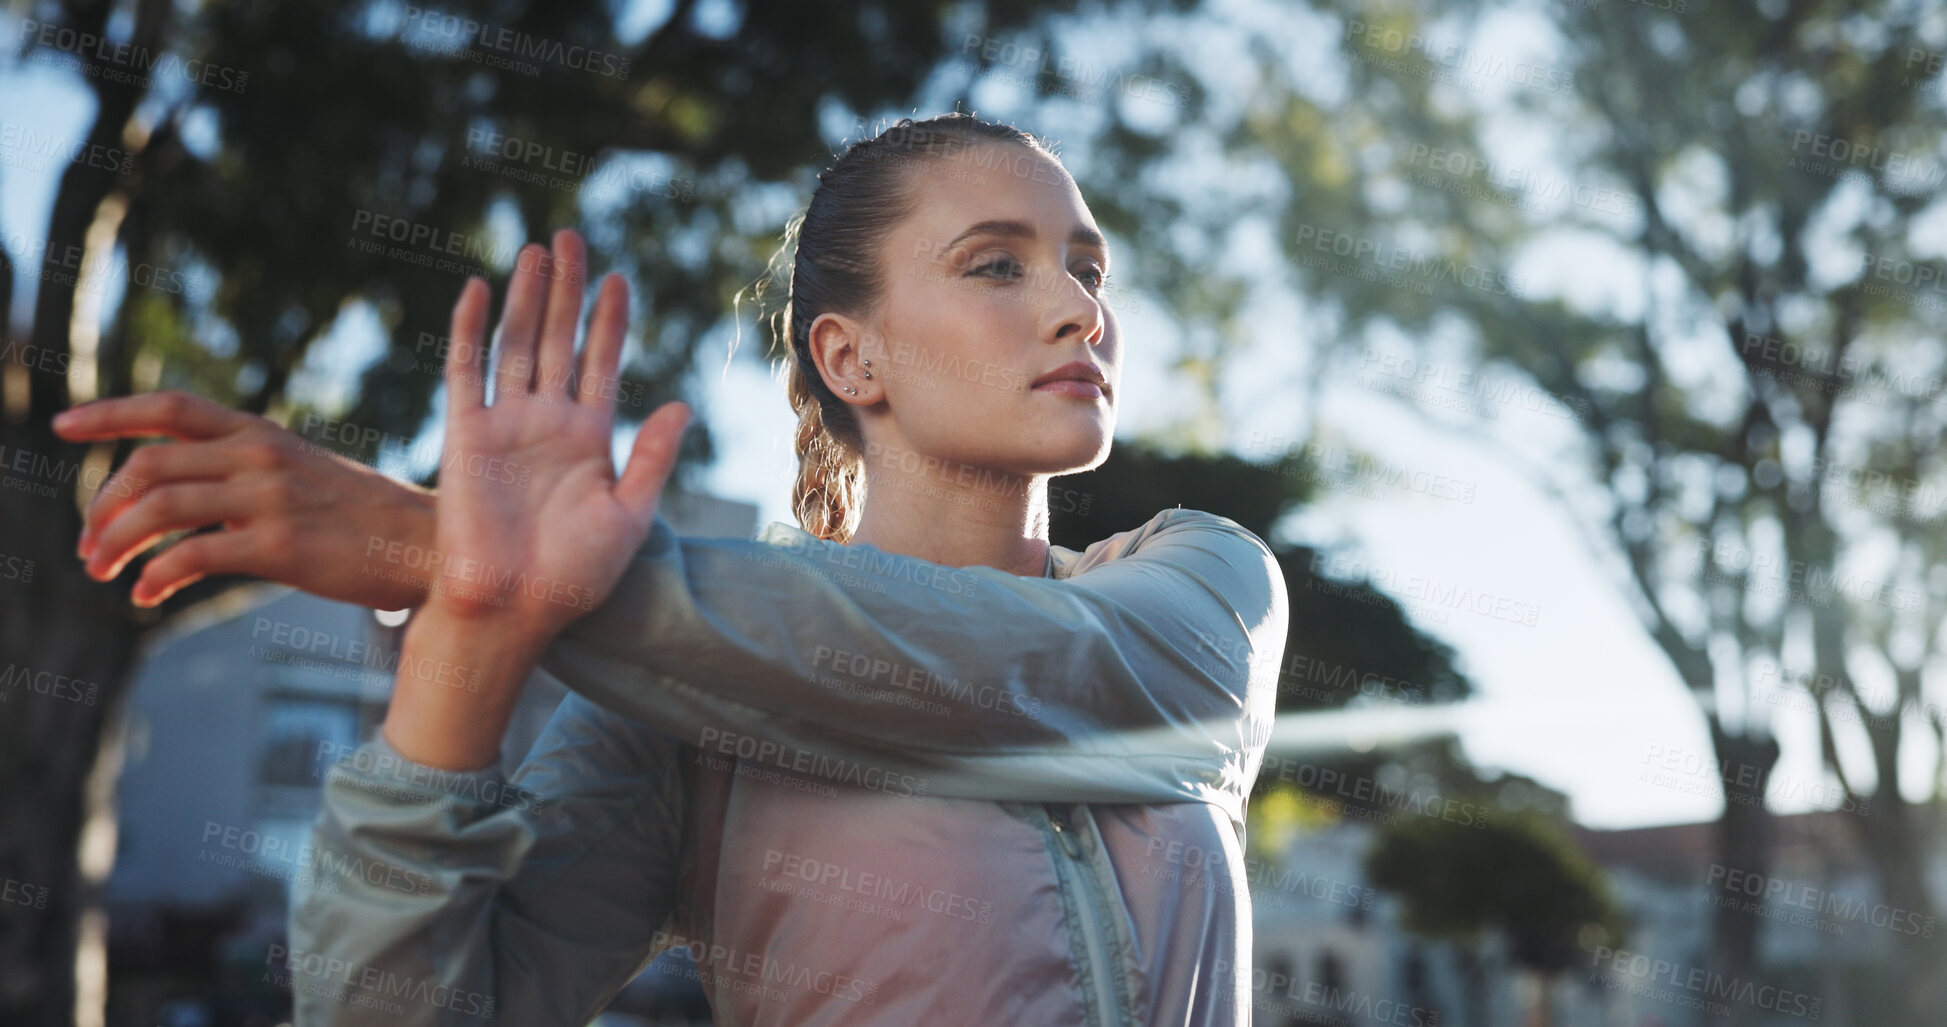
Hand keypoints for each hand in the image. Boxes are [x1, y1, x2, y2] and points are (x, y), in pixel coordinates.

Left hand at [52, 390, 437, 608]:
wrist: (430, 546)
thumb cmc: (364, 519)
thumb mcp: (304, 472)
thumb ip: (246, 472)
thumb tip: (182, 495)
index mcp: (261, 434)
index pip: (170, 408)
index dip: (108, 413)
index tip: (61, 425)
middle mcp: (260, 456)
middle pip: (149, 465)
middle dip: (102, 506)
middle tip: (87, 545)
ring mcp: (270, 499)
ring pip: (160, 508)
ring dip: (115, 542)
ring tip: (102, 571)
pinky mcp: (280, 546)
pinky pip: (193, 555)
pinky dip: (155, 577)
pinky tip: (145, 595)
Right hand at [419, 228, 689, 644]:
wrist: (515, 607)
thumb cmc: (574, 576)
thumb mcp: (630, 515)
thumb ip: (653, 458)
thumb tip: (681, 404)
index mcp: (589, 439)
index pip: (601, 363)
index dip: (609, 320)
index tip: (620, 278)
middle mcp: (547, 423)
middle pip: (559, 339)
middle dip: (567, 289)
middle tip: (574, 237)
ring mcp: (505, 425)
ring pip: (518, 344)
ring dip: (527, 297)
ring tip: (539, 249)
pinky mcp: (465, 435)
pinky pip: (468, 371)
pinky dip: (473, 330)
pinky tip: (482, 289)